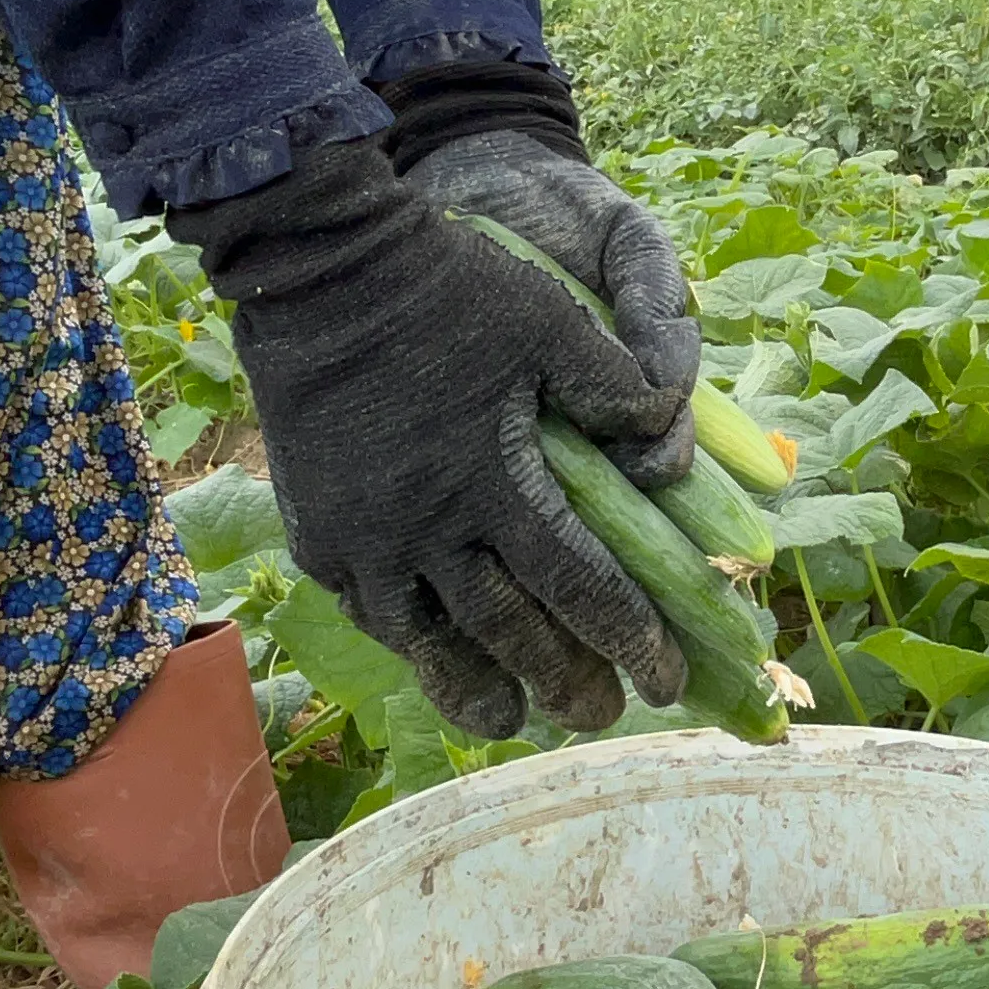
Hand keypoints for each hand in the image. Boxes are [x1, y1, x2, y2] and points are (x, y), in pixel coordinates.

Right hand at [174, 141, 688, 737]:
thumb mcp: (551, 320)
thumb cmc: (448, 286)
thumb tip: (670, 455)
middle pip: (507, 631)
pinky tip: (432, 654)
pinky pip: (370, 609)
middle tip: (600, 714)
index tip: (664, 678)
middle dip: (562, 680)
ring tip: (513, 719)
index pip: (579, 586)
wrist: (320, 269)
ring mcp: (364, 536)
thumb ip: (617, 386)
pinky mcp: (318, 531)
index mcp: (495, 481)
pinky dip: (410, 643)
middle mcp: (427, 526)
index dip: (628, 639)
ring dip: (475, 686)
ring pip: (427, 640)